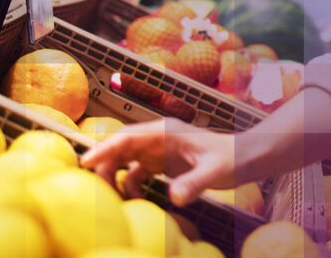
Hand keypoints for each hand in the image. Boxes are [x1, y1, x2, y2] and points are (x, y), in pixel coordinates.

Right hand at [80, 118, 236, 205]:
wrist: (245, 158)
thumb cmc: (232, 159)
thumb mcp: (214, 172)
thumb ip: (194, 183)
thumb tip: (174, 198)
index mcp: (166, 132)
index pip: (128, 137)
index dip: (105, 148)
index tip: (85, 162)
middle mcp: (159, 138)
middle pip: (121, 147)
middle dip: (104, 165)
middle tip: (94, 190)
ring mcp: (160, 149)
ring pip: (126, 159)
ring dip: (114, 176)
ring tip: (109, 198)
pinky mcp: (163, 162)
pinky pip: (137, 171)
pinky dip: (130, 184)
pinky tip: (134, 199)